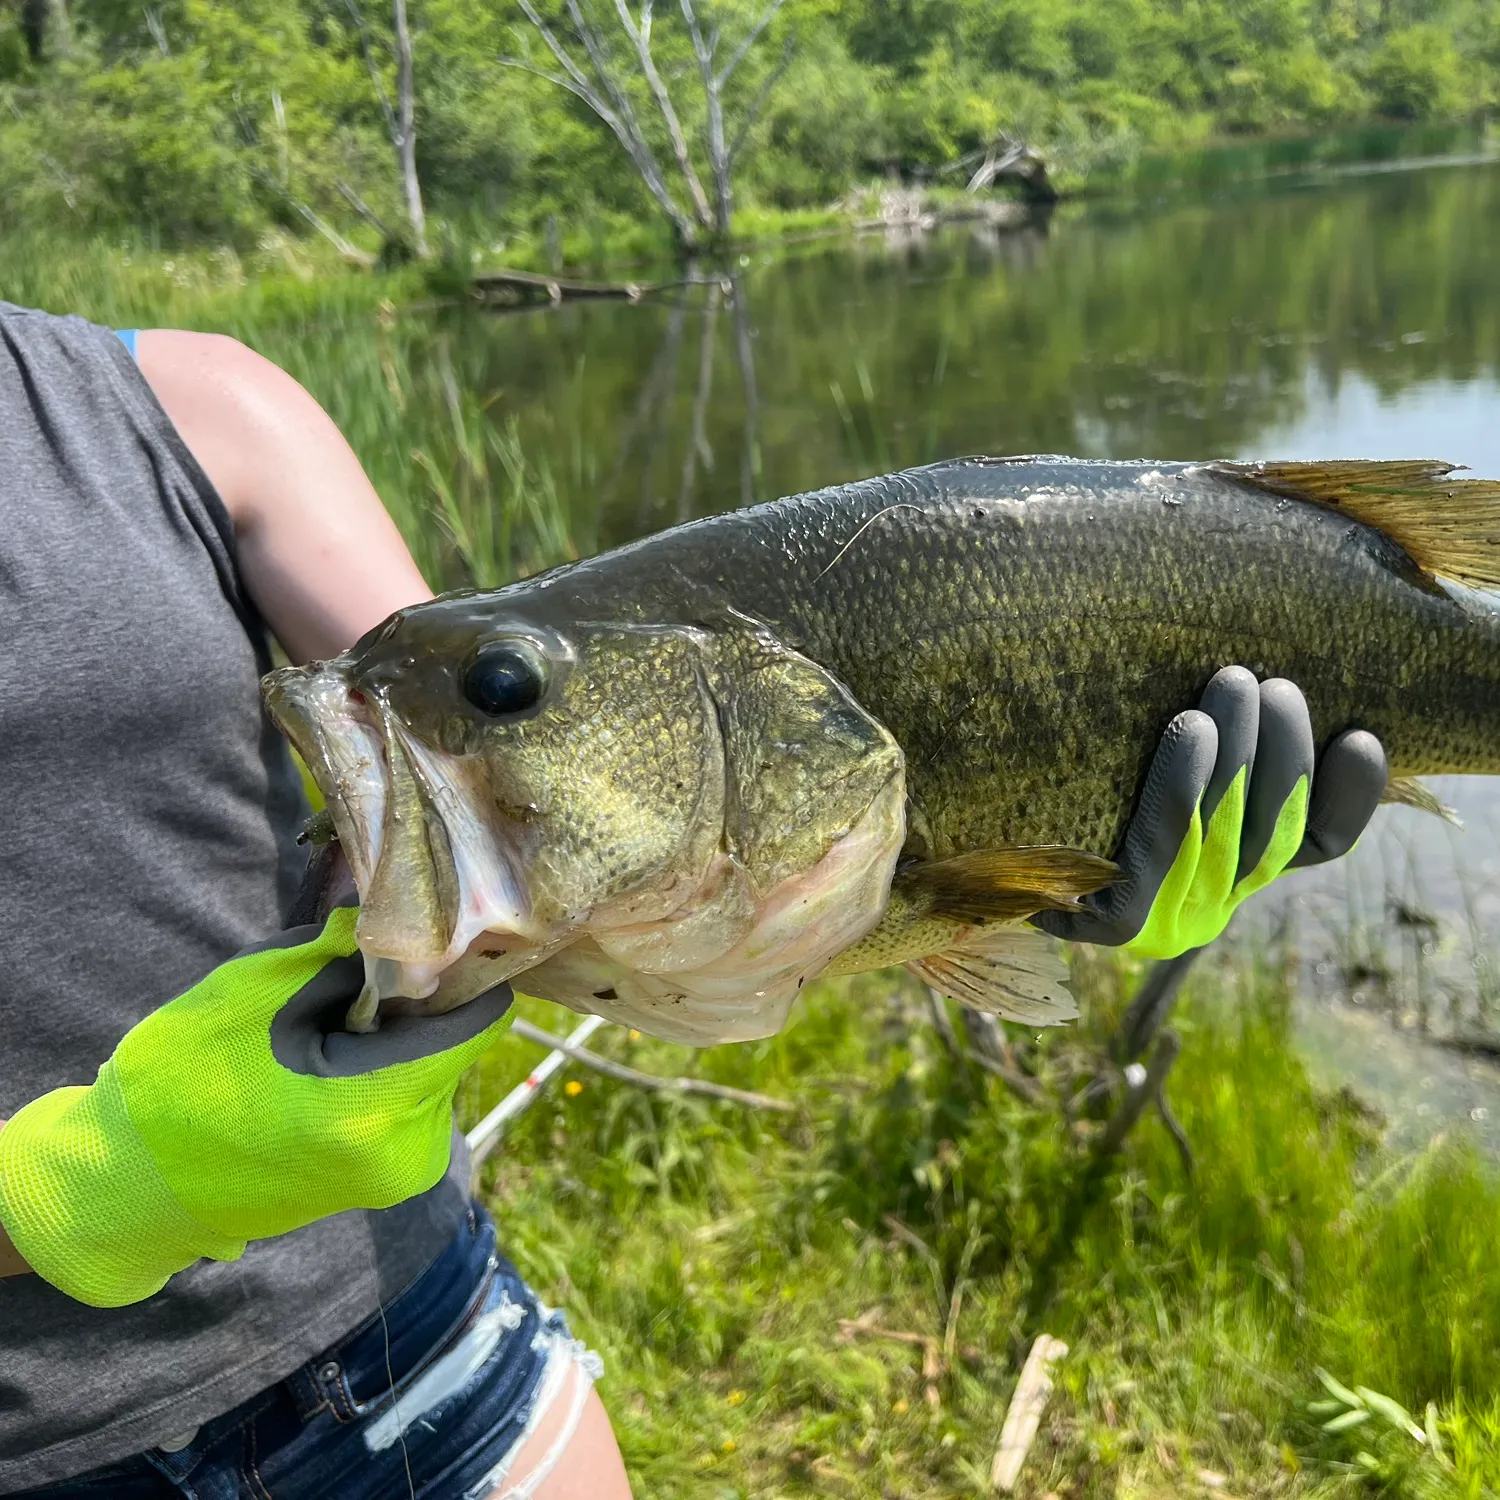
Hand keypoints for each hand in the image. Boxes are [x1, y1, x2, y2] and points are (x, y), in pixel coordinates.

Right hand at [0, 908, 511, 1307]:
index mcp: (375, 1108)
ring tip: (322, 1035)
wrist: (131, 1186)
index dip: (461, 969)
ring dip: (397, 1038)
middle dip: (415, 1004)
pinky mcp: (389, 1180)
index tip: (431, 936)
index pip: (479, 1020)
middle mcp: (406, 1152)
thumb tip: (407, 917)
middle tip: (348, 987)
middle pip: (455, 1041)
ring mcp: (400, 1174)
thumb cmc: (182, 1080)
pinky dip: (386, 1071)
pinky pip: (413, 1100)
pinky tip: (326, 1068)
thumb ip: (346, 950)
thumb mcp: (259, 986)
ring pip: (435, 1068)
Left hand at [1037, 667, 1387, 958]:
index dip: (1350, 794)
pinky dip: (1181, 787)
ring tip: (1233, 683)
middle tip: (1269, 682)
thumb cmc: (1064, 778)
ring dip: (1238, 753)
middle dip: (1282, 749)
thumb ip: (1215, 744)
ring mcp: (1162, 918)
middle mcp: (1208, 904)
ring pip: (1227, 832)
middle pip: (1276, 831)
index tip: (1362, 735)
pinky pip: (1161, 848)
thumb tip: (1294, 683)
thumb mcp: (1154, 762)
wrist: (970, 844)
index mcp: (1234, 874)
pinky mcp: (1110, 922)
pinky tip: (1192, 729)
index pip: (1319, 842)